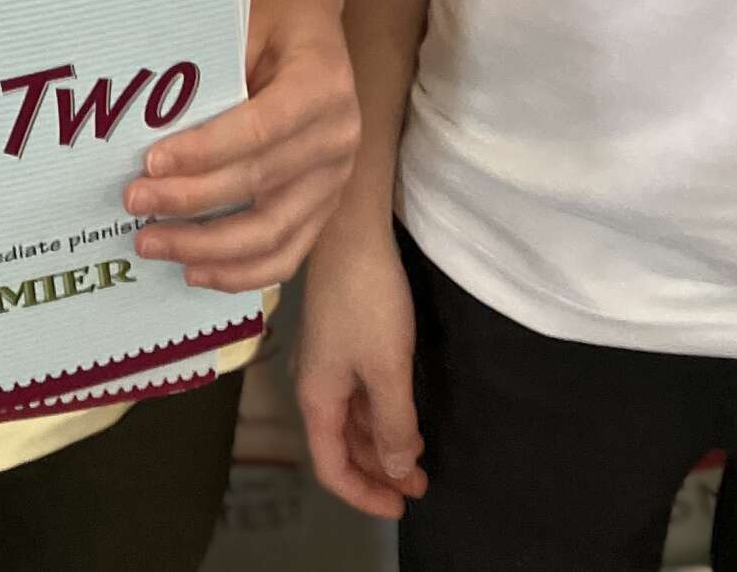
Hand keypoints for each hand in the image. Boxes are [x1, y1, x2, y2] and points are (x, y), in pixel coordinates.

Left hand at [124, 1, 359, 291]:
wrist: (308, 23)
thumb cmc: (268, 19)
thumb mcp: (244, 24)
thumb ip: (212, 73)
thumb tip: (148, 126)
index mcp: (322, 85)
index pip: (259, 129)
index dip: (204, 151)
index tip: (151, 163)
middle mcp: (338, 137)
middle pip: (259, 184)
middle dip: (190, 200)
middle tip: (134, 202)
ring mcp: (336, 178)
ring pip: (271, 233)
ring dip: (205, 247)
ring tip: (151, 242)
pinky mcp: (325, 207)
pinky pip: (285, 254)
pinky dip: (238, 272)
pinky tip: (193, 269)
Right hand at [293, 214, 427, 518]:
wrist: (351, 229)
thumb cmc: (367, 301)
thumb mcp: (388, 368)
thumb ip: (394, 423)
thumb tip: (399, 470)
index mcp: (317, 398)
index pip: (332, 467)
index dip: (365, 494)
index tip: (402, 507)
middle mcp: (315, 384)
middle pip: (342, 446)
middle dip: (379, 471)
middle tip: (421, 484)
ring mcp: (328, 360)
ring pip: (351, 419)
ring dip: (382, 442)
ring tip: (420, 456)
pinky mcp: (342, 337)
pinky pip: (357, 393)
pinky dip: (380, 413)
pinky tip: (405, 412)